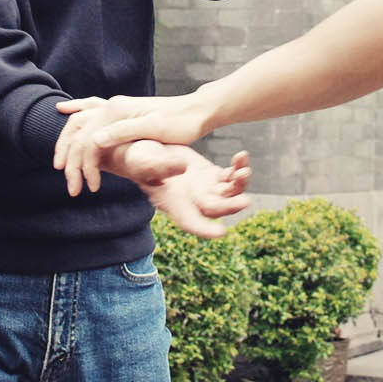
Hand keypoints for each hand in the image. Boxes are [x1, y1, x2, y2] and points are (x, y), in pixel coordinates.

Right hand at [54, 94, 210, 195]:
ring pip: (80, 123)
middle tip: (73, 189)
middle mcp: (113, 106)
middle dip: (72, 162)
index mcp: (117, 111)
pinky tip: (64, 110)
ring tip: (60, 165)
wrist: (197, 111)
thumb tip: (94, 141)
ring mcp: (117, 107)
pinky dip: (76, 109)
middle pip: (80, 135)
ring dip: (67, 143)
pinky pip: (91, 108)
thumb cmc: (180, 123)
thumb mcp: (154, 128)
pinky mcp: (122, 110)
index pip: (89, 142)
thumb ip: (122, 132)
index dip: (86, 166)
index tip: (91, 188)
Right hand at [126, 145, 252, 238]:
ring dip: (239, 184)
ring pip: (229, 193)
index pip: (191, 222)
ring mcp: (205, 188)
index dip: (205, 229)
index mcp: (174, 204)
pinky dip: (239, 167)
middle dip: (231, 206)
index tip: (221, 232)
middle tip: (244, 201)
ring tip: (244, 171)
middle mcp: (192, 201)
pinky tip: (242, 156)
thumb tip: (183, 167)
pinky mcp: (211, 174)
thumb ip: (162, 166)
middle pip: (216, 208)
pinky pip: (231, 175)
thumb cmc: (138, 160)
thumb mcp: (145, 162)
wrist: (143, 149)